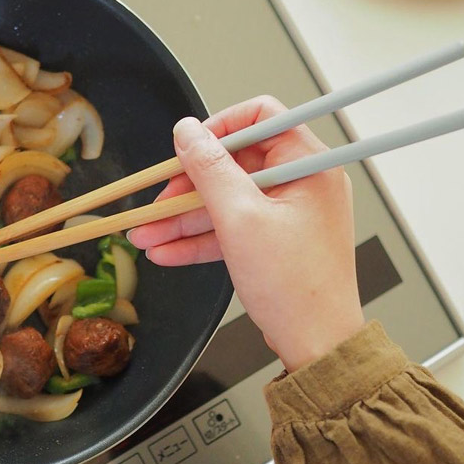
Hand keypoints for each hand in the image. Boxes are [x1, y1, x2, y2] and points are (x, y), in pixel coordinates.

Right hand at [127, 97, 364, 371]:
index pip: (262, 118)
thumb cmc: (296, 287)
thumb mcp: (240, 219)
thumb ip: (209, 169)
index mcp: (308, 165)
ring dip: (184, 218)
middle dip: (188, 186)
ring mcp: (288, 214)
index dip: (219, 127)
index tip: (188, 147)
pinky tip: (167, 250)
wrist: (317, 345)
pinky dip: (201, 238)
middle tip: (156, 203)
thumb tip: (187, 131)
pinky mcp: (275, 241)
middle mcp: (302, 183)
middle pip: (234, 164)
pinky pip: (233, 228)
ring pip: (227, 200)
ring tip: (146, 233)